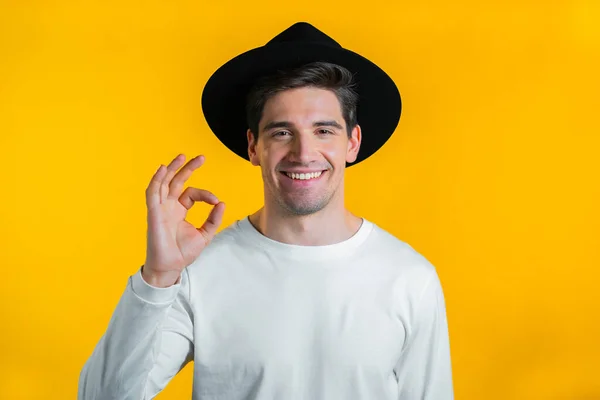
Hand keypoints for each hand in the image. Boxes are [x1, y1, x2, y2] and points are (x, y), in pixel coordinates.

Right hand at [142, 154, 224, 286]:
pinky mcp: (153, 213)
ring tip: (182, 156)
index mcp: (179, 210)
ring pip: (164, 182)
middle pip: (176, 181)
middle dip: (187, 168)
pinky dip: (156, 180)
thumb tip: (222, 204)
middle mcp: (169, 206)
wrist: (171, 267)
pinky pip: (152, 193)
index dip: (205, 194)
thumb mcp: (204, 234)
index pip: (192, 193)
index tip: (216, 201)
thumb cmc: (183, 253)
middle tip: (201, 157)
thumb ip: (213, 220)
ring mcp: (160, 208)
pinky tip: (163, 169)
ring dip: (172, 168)